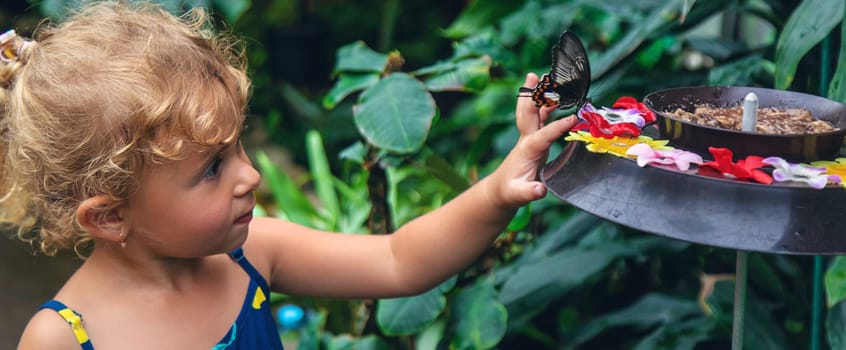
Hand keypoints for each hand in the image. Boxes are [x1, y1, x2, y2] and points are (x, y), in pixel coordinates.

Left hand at [487, 73, 576, 207]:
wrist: (501, 190)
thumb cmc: (511, 192)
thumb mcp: (519, 195)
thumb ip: (530, 192)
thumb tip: (539, 190)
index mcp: (528, 150)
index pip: (544, 134)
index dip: (557, 126)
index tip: (573, 118)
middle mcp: (527, 139)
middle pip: (529, 112)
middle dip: (533, 95)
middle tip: (536, 76)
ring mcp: (530, 137)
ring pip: (534, 111)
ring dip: (539, 94)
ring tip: (548, 76)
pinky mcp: (533, 139)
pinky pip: (540, 117)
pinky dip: (547, 105)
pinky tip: (555, 96)